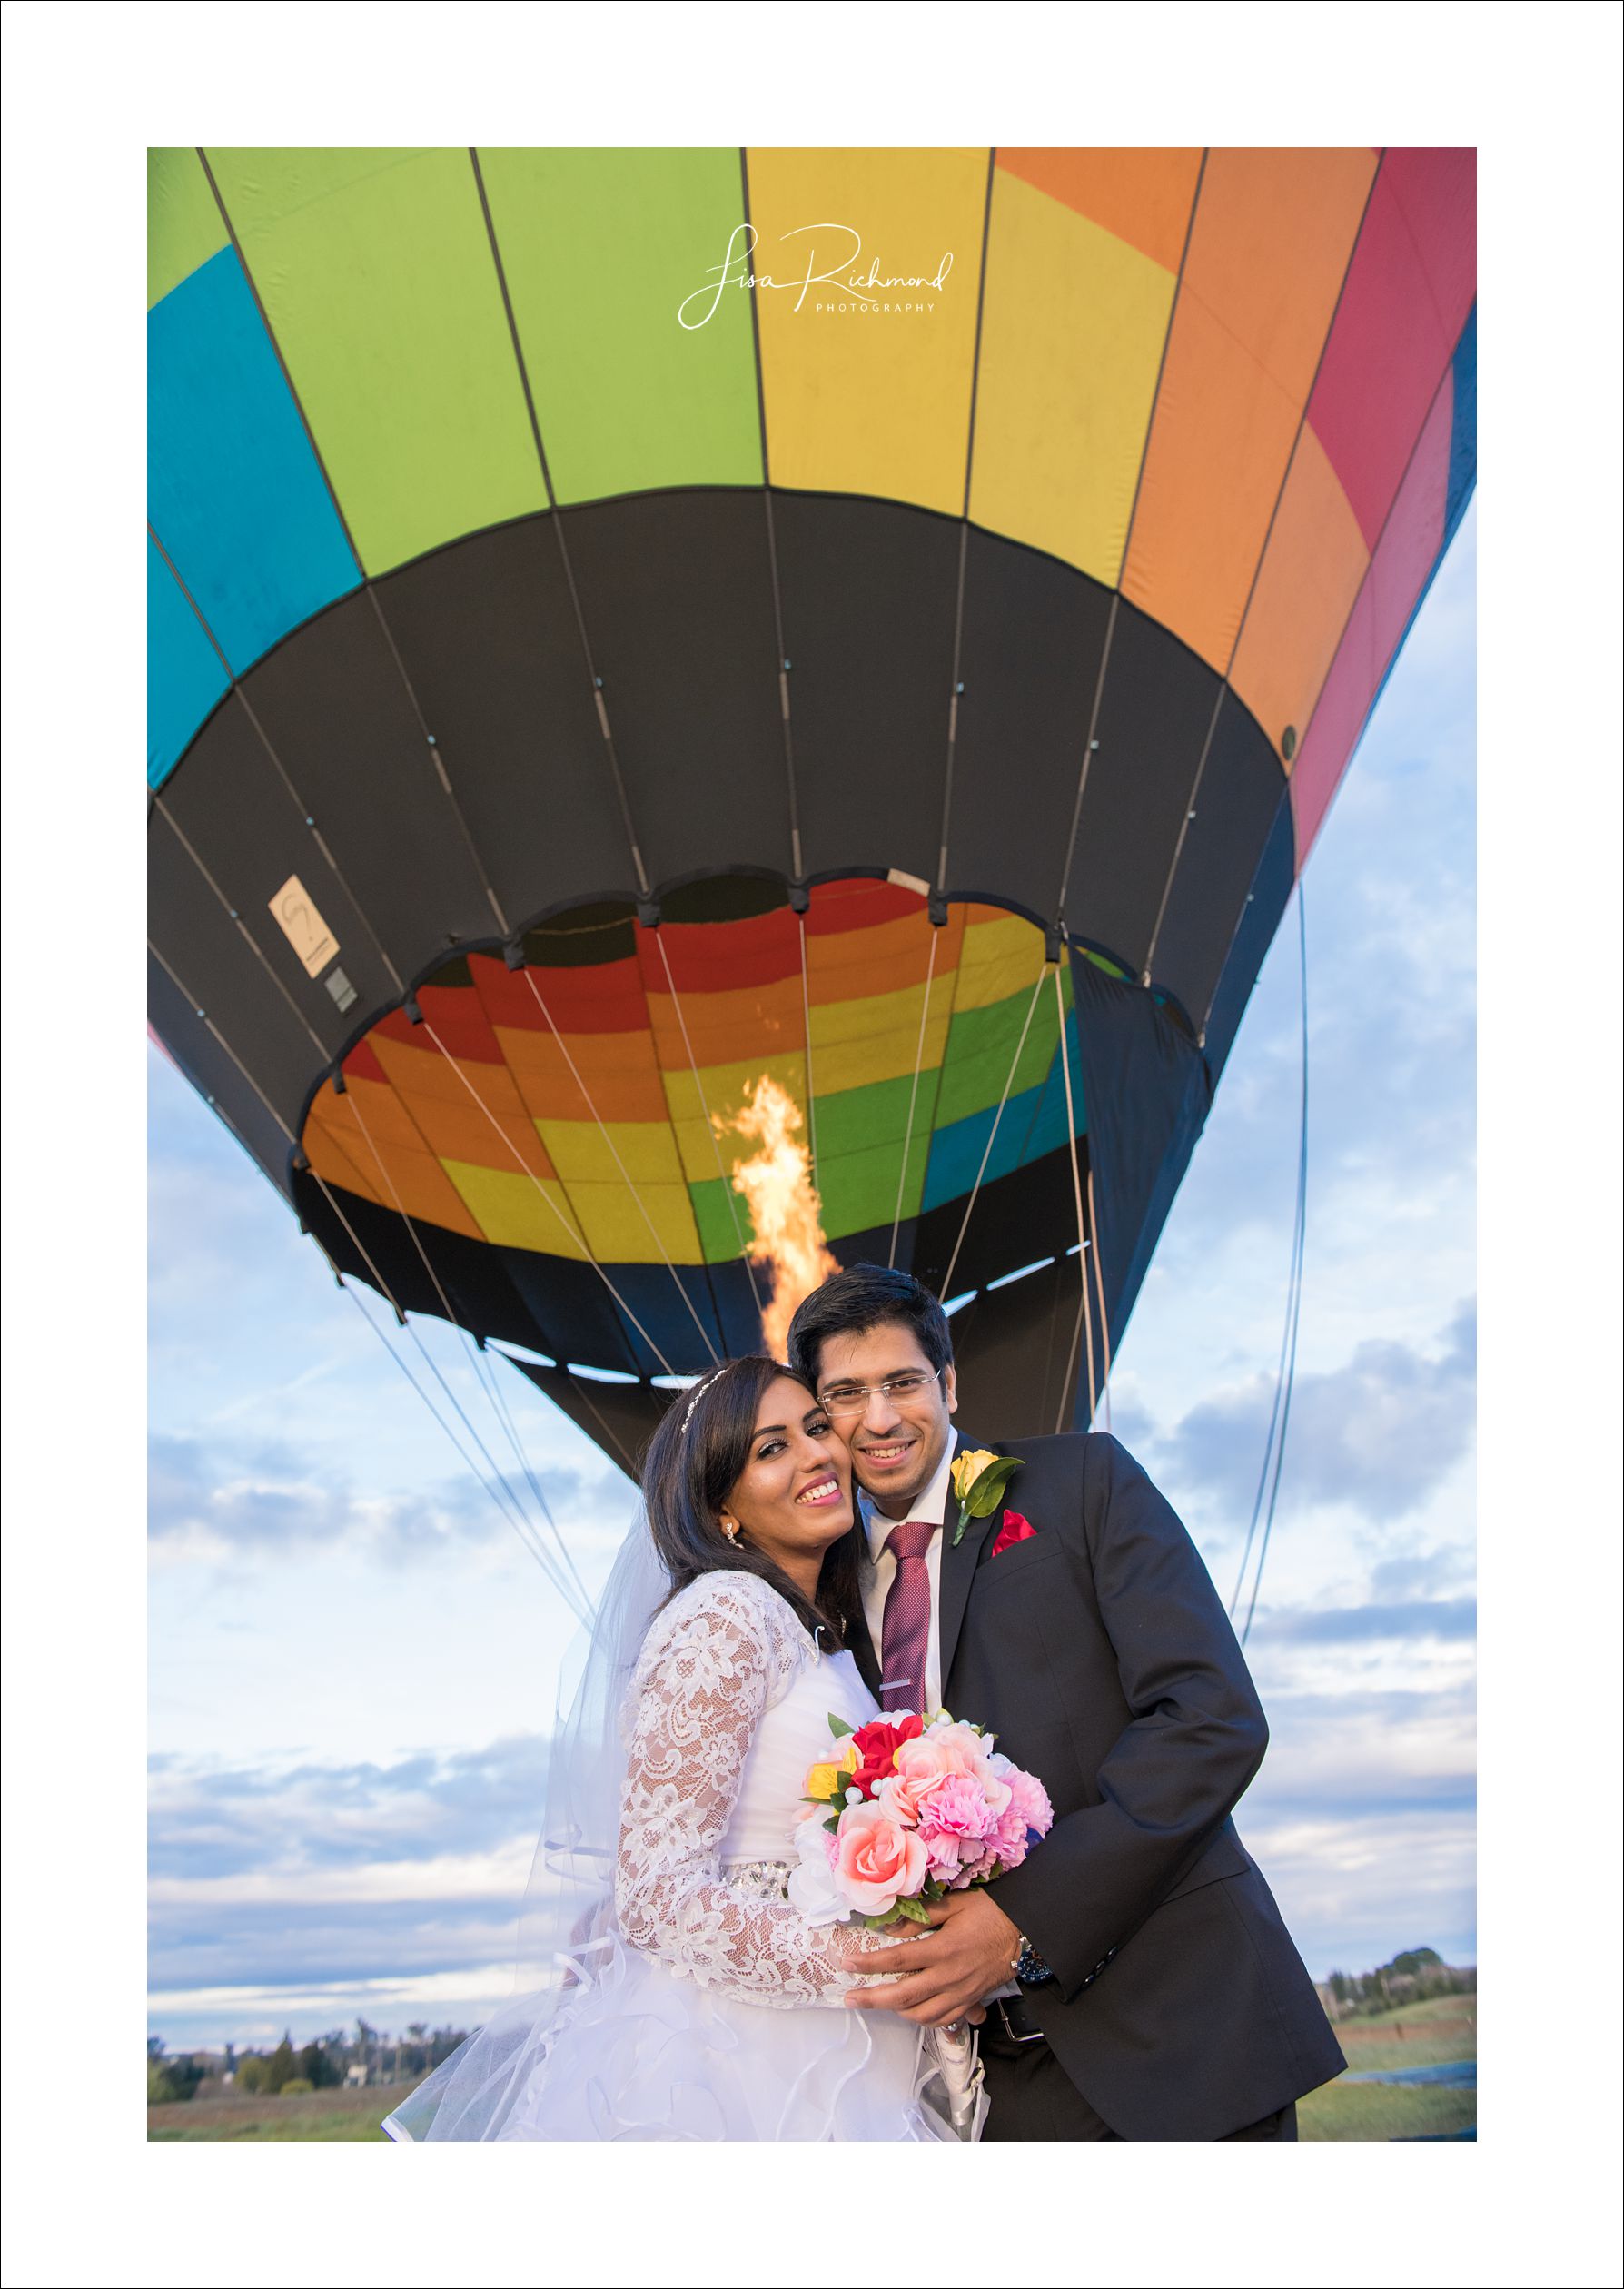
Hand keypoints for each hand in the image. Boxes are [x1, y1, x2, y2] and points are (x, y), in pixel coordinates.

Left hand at [841, 1888, 1020, 2028]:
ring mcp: (961, 1993)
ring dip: (896, 2012)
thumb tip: (890, 1929)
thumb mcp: (954, 1904)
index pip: (898, 1959)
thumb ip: (921, 1917)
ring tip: (879, 2002)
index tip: (848, 1963)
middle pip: (904, 1995)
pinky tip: (910, 2011)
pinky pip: (943, 2020)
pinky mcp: (970, 2001)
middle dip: (873, 1999)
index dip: (870, 1963)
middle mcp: (950, 1976)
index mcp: (944, 1949)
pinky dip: (923, 2019)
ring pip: (922, 2015)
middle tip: (850, 1998)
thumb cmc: (989, 1911)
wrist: (1023, 1928)